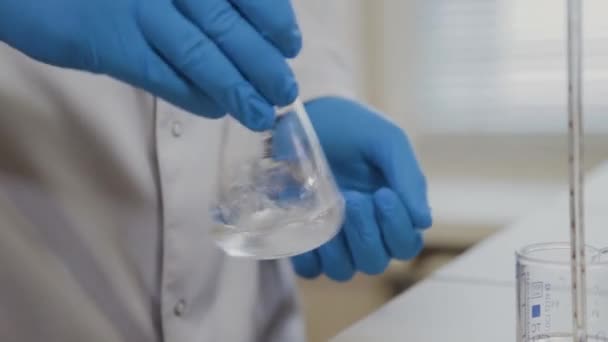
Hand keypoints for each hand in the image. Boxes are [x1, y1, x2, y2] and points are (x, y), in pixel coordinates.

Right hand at [0, 0, 299, 130]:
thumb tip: (232, 23)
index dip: (272, 18)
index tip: (290, 42)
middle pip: (229, 25)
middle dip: (262, 62)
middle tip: (285, 89)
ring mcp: (139, 8)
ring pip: (202, 53)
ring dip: (237, 87)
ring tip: (262, 112)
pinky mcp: (110, 42)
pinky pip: (164, 75)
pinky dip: (194, 95)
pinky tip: (216, 110)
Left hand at [291, 97, 431, 280]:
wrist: (305, 116)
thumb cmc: (350, 126)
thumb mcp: (385, 141)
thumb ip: (408, 177)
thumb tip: (423, 221)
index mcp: (392, 212)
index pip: (405, 244)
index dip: (397, 227)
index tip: (382, 194)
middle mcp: (365, 231)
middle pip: (376, 262)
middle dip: (367, 234)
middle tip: (354, 199)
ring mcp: (333, 238)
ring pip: (344, 271)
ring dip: (339, 248)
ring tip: (331, 211)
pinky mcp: (304, 240)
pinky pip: (309, 269)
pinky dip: (310, 256)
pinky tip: (308, 225)